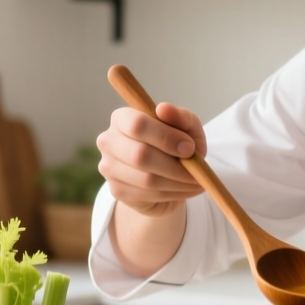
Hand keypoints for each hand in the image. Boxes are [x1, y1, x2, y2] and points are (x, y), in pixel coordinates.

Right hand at [96, 102, 206, 217]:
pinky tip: (183, 189)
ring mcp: (109, 168)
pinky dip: (173, 194)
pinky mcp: (116, 190)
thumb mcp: (187, 128)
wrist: (166, 175)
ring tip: (196, 181)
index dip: (166, 137)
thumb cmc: (175, 144)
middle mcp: (108, 141)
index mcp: (122, 118)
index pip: (137, 124)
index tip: (189, 148)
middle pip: (140, 155)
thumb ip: (180, 116)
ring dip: (178, 183)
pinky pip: (148, 195)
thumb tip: (163, 109)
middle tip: (196, 170)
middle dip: (175, 166)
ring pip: (147, 179)